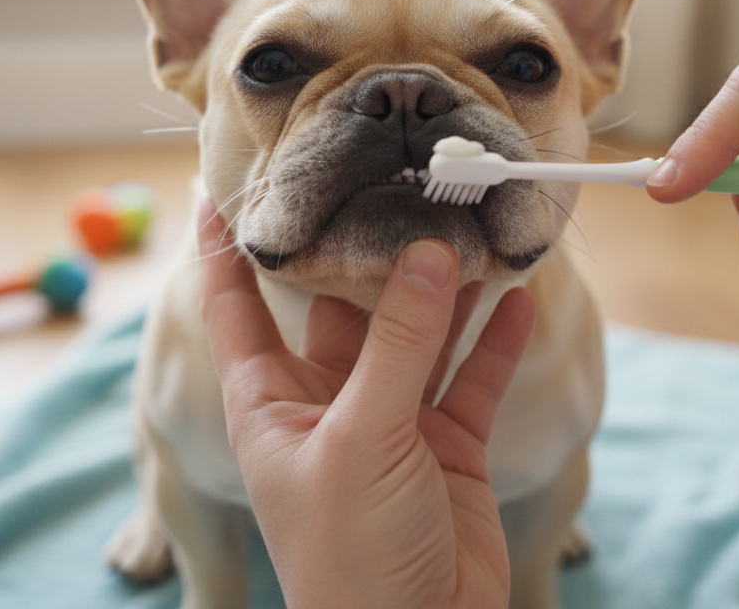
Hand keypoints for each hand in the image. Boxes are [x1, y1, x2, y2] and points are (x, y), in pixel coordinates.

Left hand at [198, 200, 535, 608]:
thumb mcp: (362, 439)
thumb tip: (427, 254)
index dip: (226, 250)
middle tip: (402, 184)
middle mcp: (327, 403)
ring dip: (443, 290)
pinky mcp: (446, 447)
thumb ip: (396, 345)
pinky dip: (494, 339)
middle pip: (345, 308)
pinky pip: (471, 377)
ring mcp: (391, 424)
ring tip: (471, 226)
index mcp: (271, 402)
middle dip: (370, 254)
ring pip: (417, 336)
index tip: (221, 187)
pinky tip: (517, 295)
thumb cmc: (351, 554)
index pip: (236, 308)